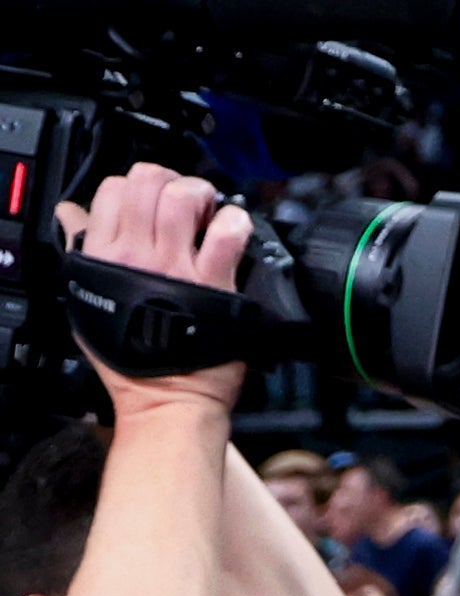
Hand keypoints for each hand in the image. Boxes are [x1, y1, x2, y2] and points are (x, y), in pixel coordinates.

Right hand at [54, 164, 254, 419]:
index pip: (113, 189)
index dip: (136, 185)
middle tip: (184, 198)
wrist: (167, 398)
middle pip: (148, 182)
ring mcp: (175, 268)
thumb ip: (81, 252)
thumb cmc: (133, 359)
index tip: (151, 199)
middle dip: (170, 180)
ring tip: (208, 209)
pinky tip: (234, 229)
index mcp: (103, 254)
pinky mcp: (213, 284)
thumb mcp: (88, 299)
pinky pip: (225, 235)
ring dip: (201, 194)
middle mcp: (137, 255)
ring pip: (183, 198)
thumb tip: (71, 216)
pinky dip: (235, 222)